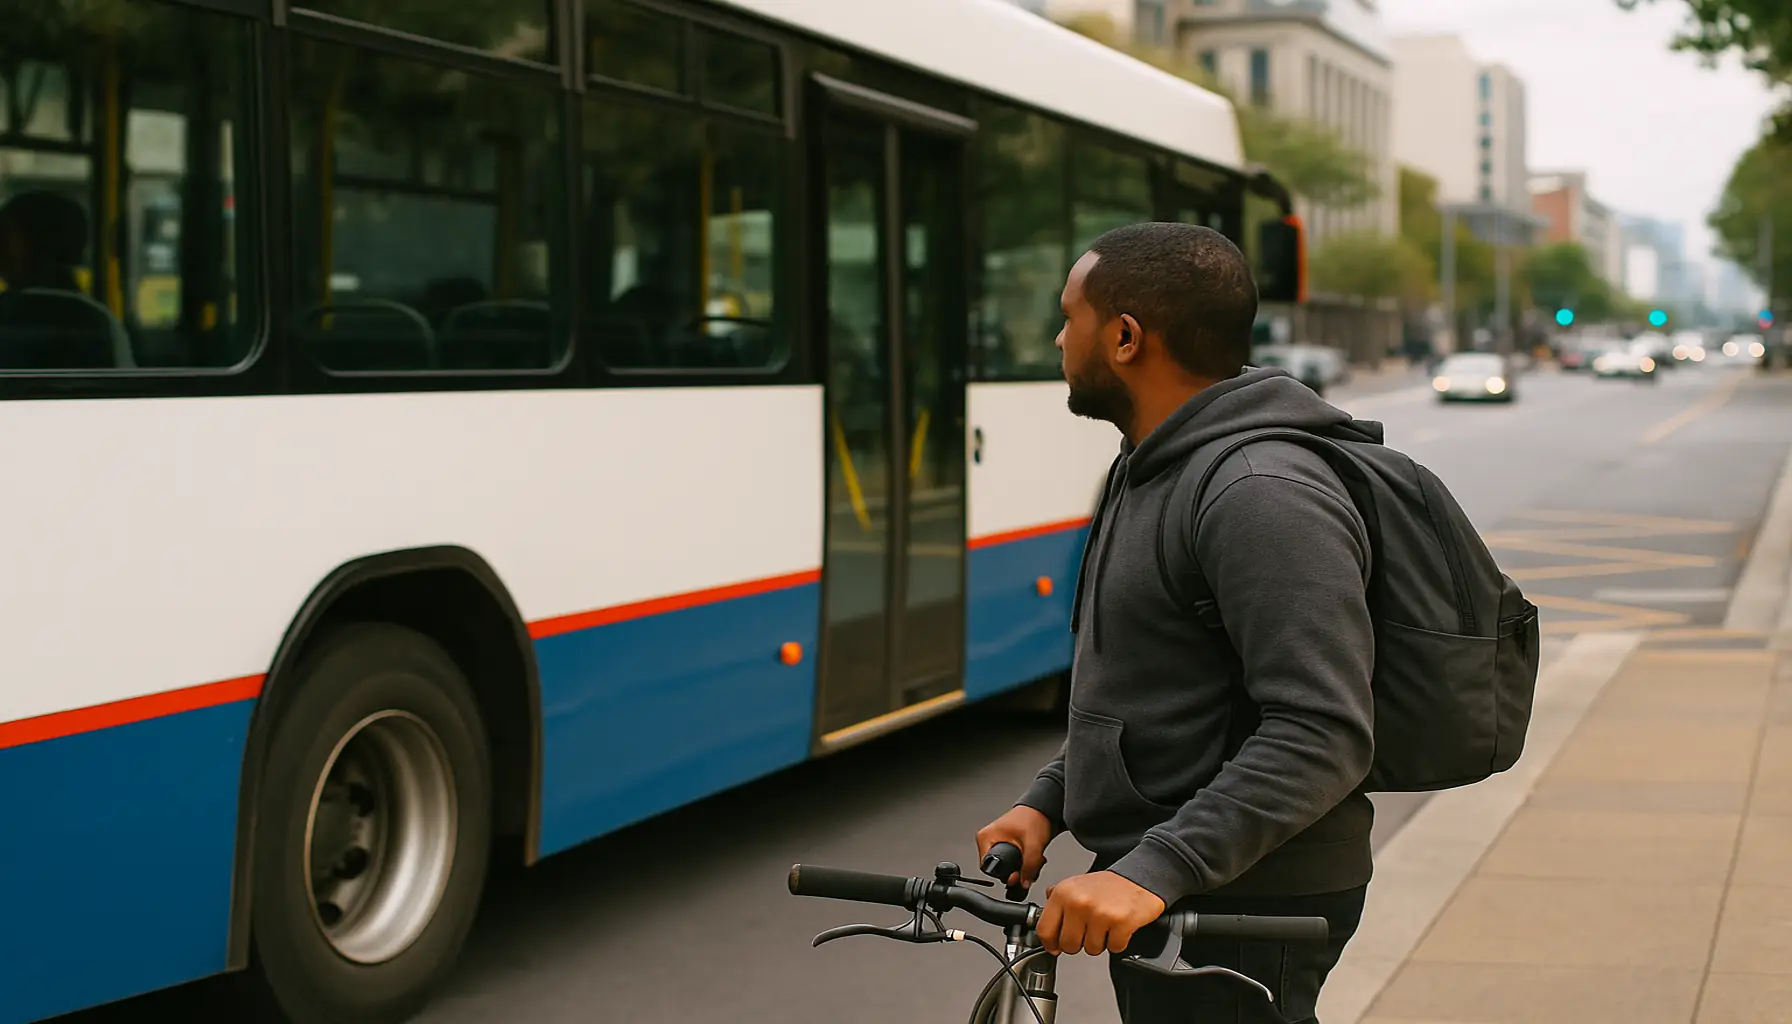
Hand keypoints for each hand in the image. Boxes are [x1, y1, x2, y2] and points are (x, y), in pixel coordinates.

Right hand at [975, 805, 1053, 890]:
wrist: (1044, 809)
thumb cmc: (1034, 818)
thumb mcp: (1032, 845)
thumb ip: (1029, 867)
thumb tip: (1023, 884)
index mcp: (986, 837)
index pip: (988, 867)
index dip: (1004, 874)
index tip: (1017, 874)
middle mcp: (988, 840)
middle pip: (998, 868)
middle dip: (1016, 872)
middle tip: (1029, 867)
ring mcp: (996, 842)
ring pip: (1007, 866)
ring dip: (1022, 868)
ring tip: (1033, 860)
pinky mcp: (1006, 844)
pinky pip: (1011, 861)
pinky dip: (1023, 863)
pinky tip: (1032, 858)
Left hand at [1036, 871, 1164, 956]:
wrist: (1141, 876)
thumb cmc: (1109, 885)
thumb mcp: (1076, 885)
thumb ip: (1057, 900)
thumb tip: (1041, 919)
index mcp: (1064, 893)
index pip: (1045, 930)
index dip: (1050, 944)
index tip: (1056, 947)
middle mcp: (1079, 902)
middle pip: (1068, 945)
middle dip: (1079, 944)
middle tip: (1089, 931)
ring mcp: (1100, 913)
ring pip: (1091, 950)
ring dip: (1100, 943)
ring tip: (1106, 925)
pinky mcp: (1121, 923)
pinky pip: (1114, 948)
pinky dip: (1118, 942)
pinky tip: (1119, 927)